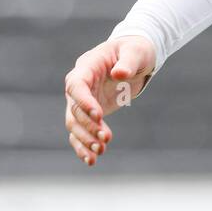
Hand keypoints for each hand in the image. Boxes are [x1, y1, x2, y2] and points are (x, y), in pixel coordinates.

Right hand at [63, 36, 156, 166]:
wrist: (135, 58)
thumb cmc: (135, 50)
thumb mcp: (136, 51)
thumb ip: (127, 62)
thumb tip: (120, 73)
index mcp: (87, 66)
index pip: (77, 85)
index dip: (84, 101)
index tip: (99, 115)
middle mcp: (80, 85)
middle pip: (75, 109)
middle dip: (89, 126)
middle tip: (106, 138)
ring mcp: (83, 100)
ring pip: (75, 124)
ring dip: (85, 139)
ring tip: (100, 152)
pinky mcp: (90, 113)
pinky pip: (80, 132)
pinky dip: (83, 146)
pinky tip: (91, 160)